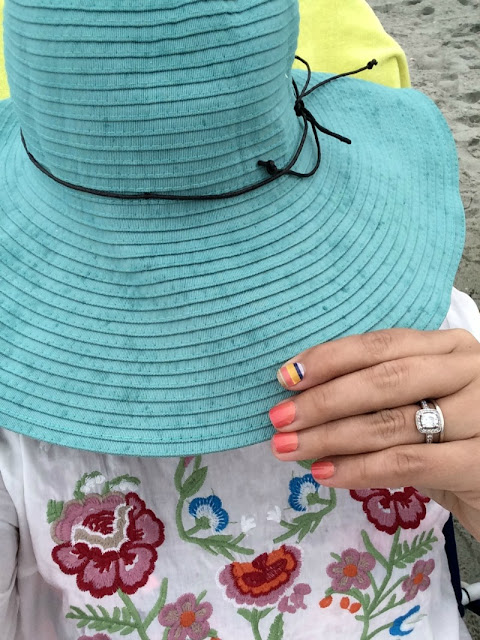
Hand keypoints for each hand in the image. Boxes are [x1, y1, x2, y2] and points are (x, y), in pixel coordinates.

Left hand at [269, 328, 479, 540]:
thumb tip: (300, 400)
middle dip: (324, 400)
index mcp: (449, 346)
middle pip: (383, 379)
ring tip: (290, 449)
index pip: (380, 344)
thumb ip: (375, 394)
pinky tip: (326, 474)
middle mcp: (470, 370)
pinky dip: (360, 469)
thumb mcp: (418, 403)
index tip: (285, 378)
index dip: (329, 359)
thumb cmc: (450, 438)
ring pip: (392, 422)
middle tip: (279, 419)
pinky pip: (408, 464)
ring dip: (331, 437)